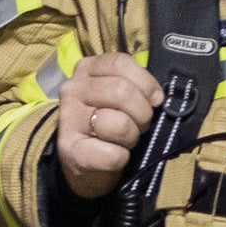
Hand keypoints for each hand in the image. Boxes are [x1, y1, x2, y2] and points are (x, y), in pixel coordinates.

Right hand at [53, 52, 165, 199]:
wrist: (85, 163)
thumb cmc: (110, 125)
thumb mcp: (120, 97)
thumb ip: (135, 87)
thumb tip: (157, 97)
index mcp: (86, 69)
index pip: (120, 62)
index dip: (145, 82)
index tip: (155, 100)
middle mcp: (73, 89)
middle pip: (121, 90)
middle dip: (142, 113)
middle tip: (141, 125)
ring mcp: (68, 119)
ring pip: (119, 123)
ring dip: (132, 137)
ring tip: (125, 140)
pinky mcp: (70, 150)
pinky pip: (112, 154)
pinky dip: (122, 159)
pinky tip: (114, 156)